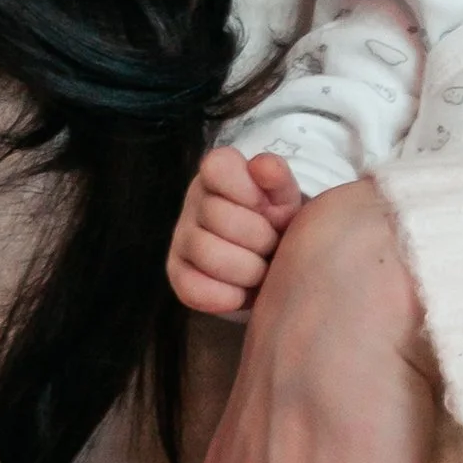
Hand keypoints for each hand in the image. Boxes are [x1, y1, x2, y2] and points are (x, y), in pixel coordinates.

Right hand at [169, 145, 303, 316]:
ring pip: (207, 254)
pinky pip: (193, 289)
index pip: (217, 168)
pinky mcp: (177, 273)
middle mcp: (194, 201)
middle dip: (259, 237)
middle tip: (272, 245)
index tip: (268, 207)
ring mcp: (182, 237)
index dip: (248, 192)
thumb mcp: (285, 197)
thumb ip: (278, 178)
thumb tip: (262, 166)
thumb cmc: (278, 221)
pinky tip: (243, 291)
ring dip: (247, 269)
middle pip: (219, 217)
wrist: (275, 261)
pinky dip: (226, 296)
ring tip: (261, 269)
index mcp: (219, 171)